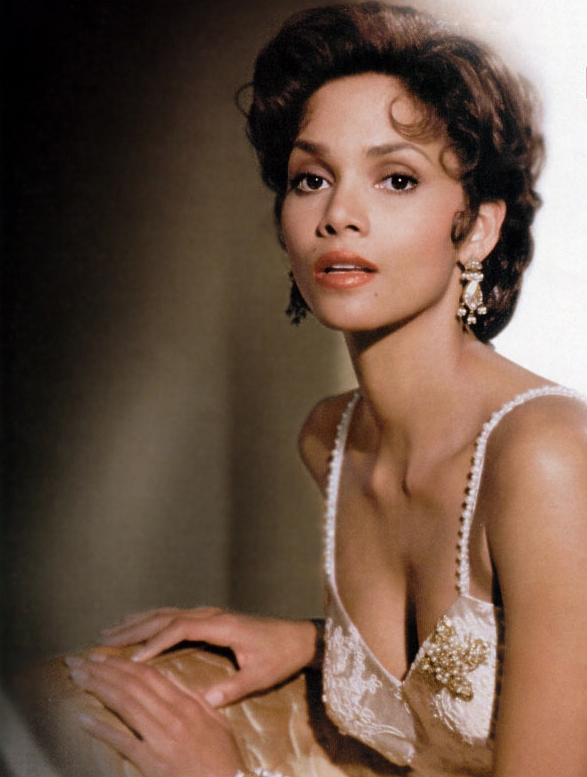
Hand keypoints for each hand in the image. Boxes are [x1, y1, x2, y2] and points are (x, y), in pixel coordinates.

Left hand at [66, 653, 244, 776]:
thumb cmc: (225, 760)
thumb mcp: (218, 722)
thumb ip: (196, 699)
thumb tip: (173, 680)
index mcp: (187, 704)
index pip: (149, 675)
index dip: (122, 662)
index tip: (102, 655)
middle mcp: (172, 716)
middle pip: (132, 685)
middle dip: (103, 669)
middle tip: (78, 660)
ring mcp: (161, 739)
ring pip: (125, 705)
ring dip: (98, 688)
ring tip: (77, 677)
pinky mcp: (152, 763)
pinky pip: (124, 742)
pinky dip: (102, 728)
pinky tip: (84, 717)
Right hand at [99, 607, 318, 707]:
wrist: (298, 637)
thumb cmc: (280, 656)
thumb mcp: (259, 676)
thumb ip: (233, 687)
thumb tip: (205, 702)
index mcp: (221, 625)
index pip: (179, 629)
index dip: (154, 642)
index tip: (132, 659)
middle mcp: (212, 615)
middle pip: (166, 616)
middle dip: (134, 627)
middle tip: (104, 639)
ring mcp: (210, 614)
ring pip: (167, 613)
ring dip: (139, 620)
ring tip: (111, 629)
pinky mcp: (211, 618)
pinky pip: (175, 615)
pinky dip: (153, 619)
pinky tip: (140, 623)